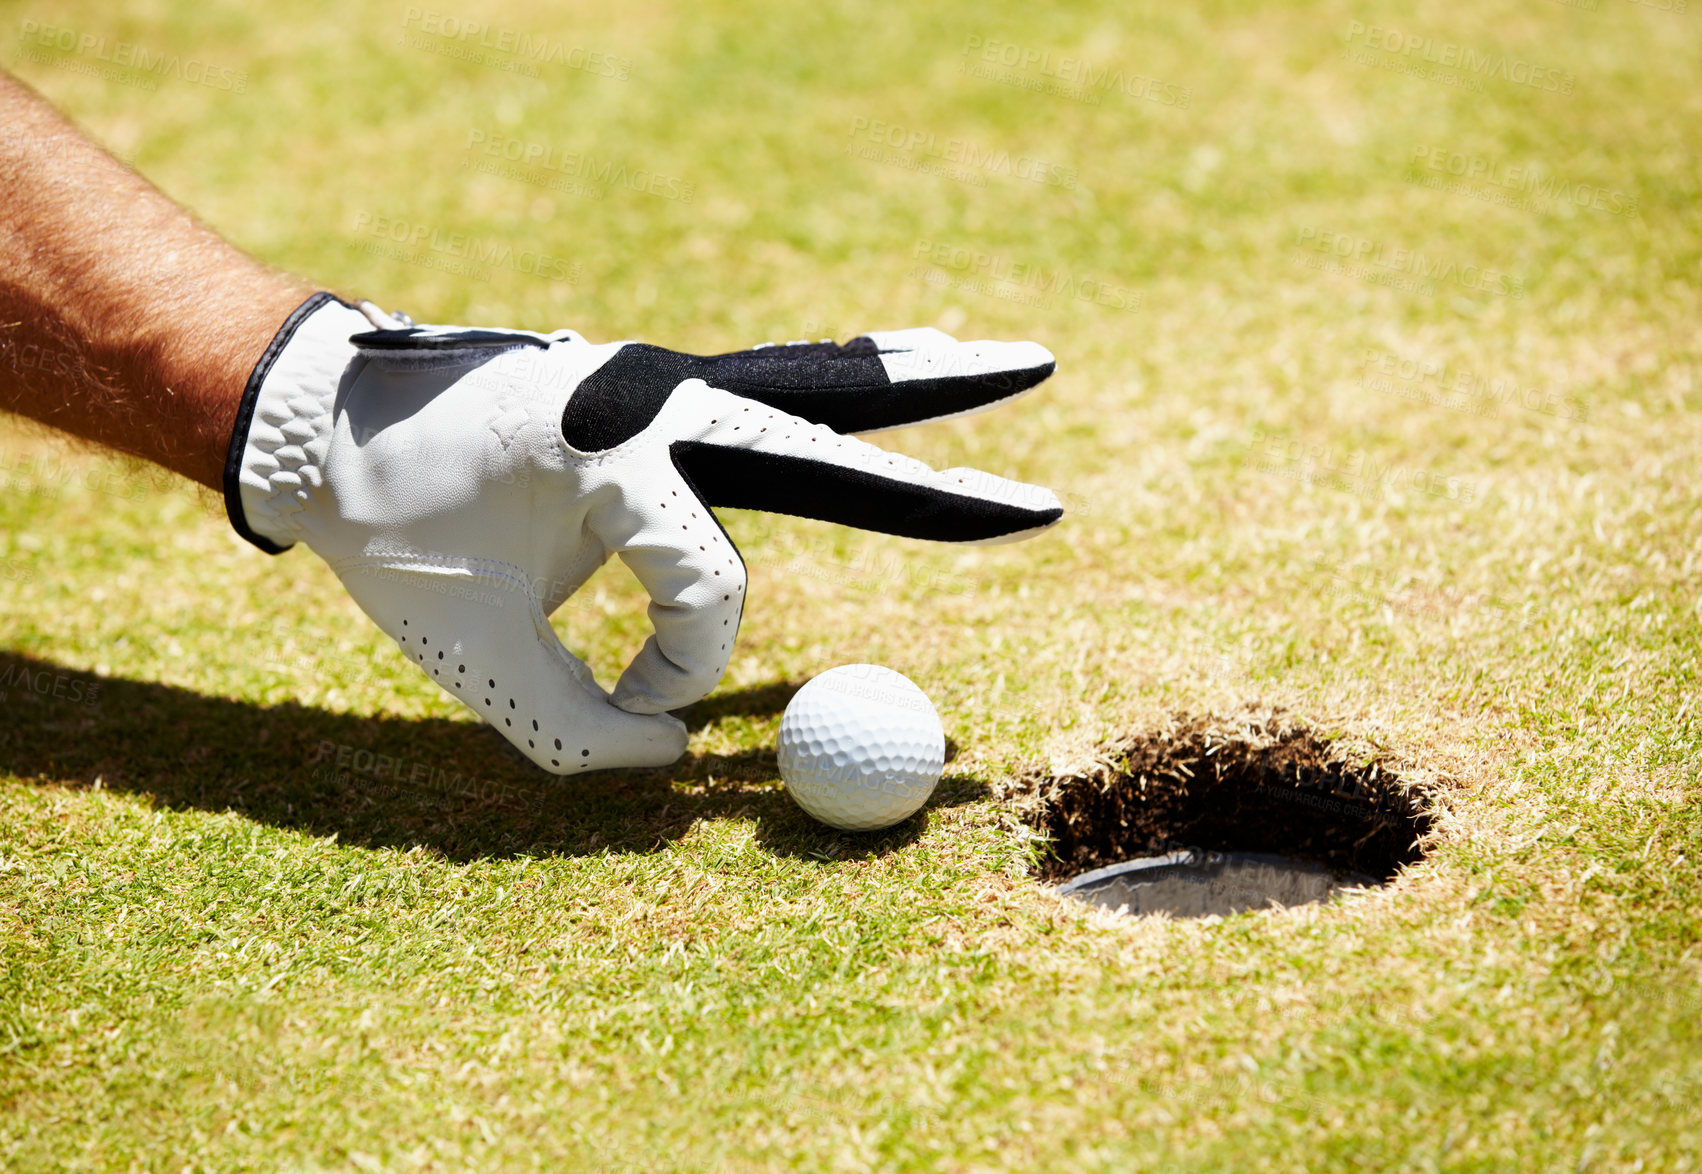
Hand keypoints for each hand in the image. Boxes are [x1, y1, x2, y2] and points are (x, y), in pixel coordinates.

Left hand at [225, 295, 1062, 772]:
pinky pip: (776, 382)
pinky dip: (850, 377)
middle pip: (833, 440)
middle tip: (1048, 500)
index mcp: (612, 447)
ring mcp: (664, 376)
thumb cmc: (384, 528)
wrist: (319, 417)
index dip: (682, 664)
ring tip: (1007, 362)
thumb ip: (571, 725)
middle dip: (944, 480)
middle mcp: (658, 393)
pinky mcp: (659, 383)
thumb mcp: (463, 648)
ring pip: (821, 384)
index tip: (633, 700)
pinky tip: (908, 357)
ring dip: (916, 385)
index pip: (710, 586)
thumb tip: (674, 760)